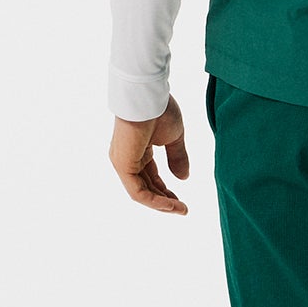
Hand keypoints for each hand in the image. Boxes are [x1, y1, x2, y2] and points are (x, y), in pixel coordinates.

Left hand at [109, 95, 190, 213]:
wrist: (148, 96)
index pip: (151, 177)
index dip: (166, 191)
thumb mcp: (174, 137)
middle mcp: (128, 159)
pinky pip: (138, 191)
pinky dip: (154, 201)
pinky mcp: (123, 165)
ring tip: (180, 210)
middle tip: (182, 209)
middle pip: (146, 187)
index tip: (182, 201)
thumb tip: (184, 178)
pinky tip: (170, 205)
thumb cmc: (160, 110)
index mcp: (138, 151)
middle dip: (165, 200)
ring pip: (142, 193)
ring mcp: (123, 163)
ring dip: (161, 204)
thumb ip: (178, 158)